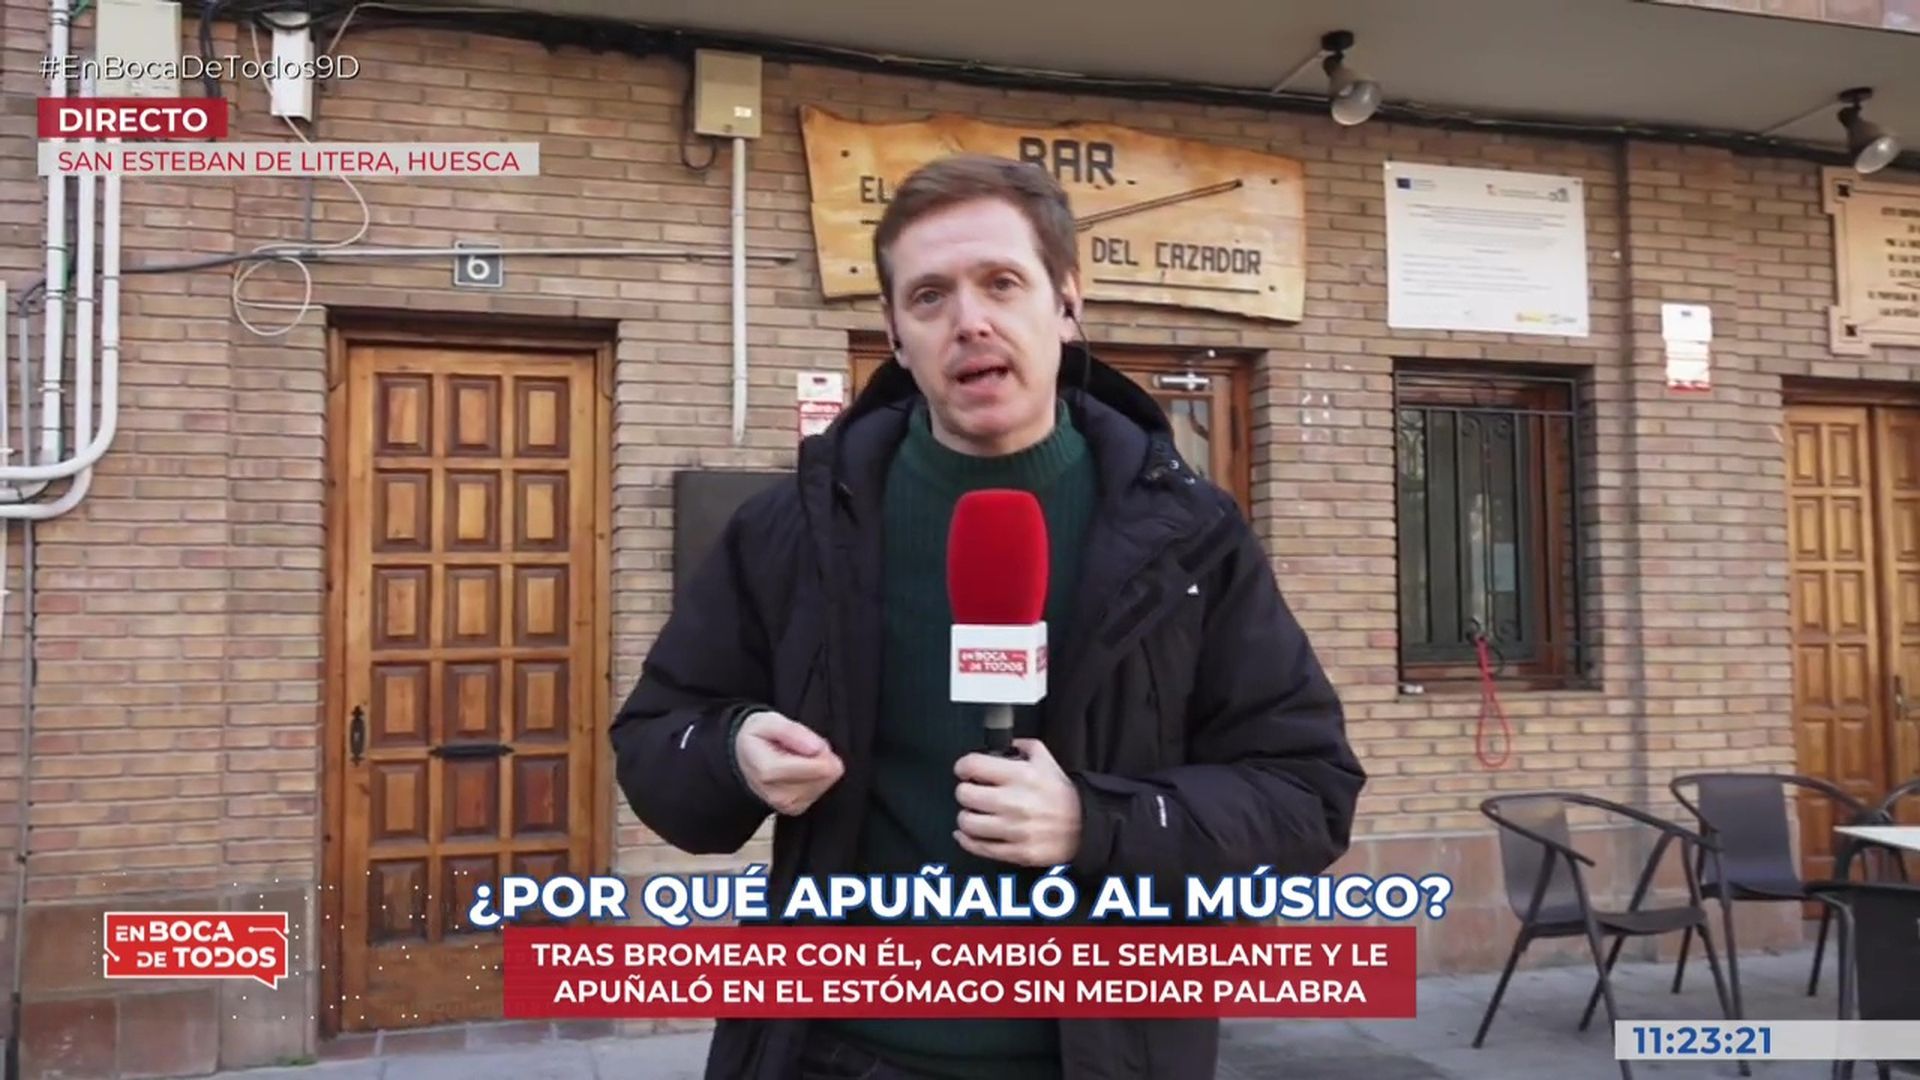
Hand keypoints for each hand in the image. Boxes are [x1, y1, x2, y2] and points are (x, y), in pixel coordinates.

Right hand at [735, 711, 842, 815]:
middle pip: (827, 774)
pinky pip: (821, 790)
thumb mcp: (769, 722)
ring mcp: (787, 806)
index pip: (821, 767)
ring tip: (794, 758)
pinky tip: (796, 770)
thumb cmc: (757, 737)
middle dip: (819, 755)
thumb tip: (818, 748)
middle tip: (798, 747)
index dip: (820, 746)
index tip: (802, 739)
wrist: (741, 759)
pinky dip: (813, 776)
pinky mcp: (795, 809)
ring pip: (827, 781)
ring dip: (816, 765)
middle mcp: (778, 795)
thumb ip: (793, 732)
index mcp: (769, 772)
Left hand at [953, 738, 1080, 866]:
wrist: (1086, 826)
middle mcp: (1014, 802)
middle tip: (971, 791)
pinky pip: (979, 847)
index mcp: (1020, 776)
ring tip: (974, 813)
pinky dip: (967, 840)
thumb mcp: (1046, 760)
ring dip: (966, 816)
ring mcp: (1014, 829)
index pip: (972, 765)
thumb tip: (1003, 744)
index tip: (964, 770)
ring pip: (967, 822)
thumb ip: (1023, 746)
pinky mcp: (1016, 851)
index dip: (963, 766)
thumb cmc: (1063, 795)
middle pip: (964, 794)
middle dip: (965, 791)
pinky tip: (967, 833)